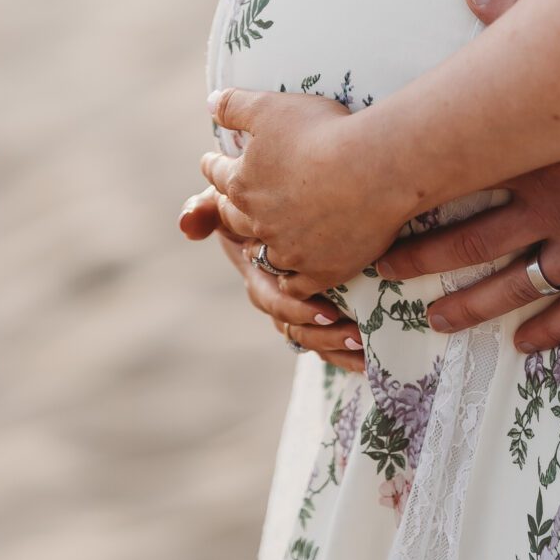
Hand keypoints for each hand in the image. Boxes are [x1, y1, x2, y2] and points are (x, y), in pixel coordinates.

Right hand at [177, 187, 364, 367]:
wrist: (281, 204)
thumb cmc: (255, 202)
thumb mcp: (227, 201)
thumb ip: (205, 209)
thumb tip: (187, 224)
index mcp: (258, 278)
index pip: (273, 299)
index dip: (296, 307)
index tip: (327, 309)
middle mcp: (277, 299)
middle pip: (296, 326)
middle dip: (324, 333)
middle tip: (355, 330)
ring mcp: (298, 308)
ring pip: (313, 339)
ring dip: (338, 346)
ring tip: (365, 346)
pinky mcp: (320, 312)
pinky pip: (329, 342)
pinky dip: (348, 353)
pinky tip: (372, 359)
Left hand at [197, 85, 402, 293]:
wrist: (374, 170)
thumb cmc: (324, 132)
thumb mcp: (271, 107)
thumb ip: (236, 105)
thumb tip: (210, 103)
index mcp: (243, 183)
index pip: (218, 174)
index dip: (213, 165)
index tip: (210, 162)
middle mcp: (259, 222)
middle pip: (235, 219)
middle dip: (229, 208)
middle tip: (227, 204)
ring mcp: (290, 252)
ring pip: (264, 255)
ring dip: (259, 248)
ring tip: (258, 244)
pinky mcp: (321, 271)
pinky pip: (297, 287)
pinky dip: (292, 283)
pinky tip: (292, 278)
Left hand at [376, 0, 559, 347]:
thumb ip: (523, 19)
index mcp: (540, 153)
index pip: (458, 186)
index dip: (412, 206)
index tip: (374, 220)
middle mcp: (558, 206)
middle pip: (473, 245)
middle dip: (424, 265)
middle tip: (385, 277)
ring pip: (519, 286)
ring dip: (474, 307)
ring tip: (438, 322)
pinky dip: (551, 329)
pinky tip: (526, 344)